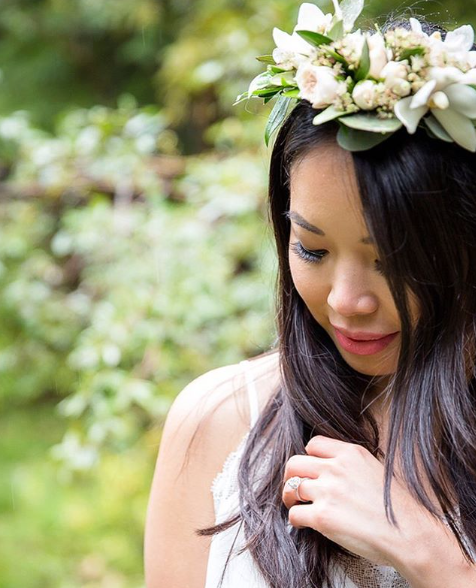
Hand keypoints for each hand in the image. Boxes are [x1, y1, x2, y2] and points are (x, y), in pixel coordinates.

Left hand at [282, 434, 439, 567]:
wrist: (411, 535)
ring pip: (291, 487)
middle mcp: (336, 468)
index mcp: (351, 454)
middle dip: (291, 476)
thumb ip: (353, 465)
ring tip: (295, 505)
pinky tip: (304, 524)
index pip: (314, 444)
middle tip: (294, 487)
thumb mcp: (377, 469)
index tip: (311, 470)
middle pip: (295, 463)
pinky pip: (294, 514)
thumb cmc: (401, 508)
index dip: (309, 458)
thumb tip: (335, 469)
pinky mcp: (322, 517)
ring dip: (290, 497)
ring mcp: (327, 492)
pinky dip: (295, 519)